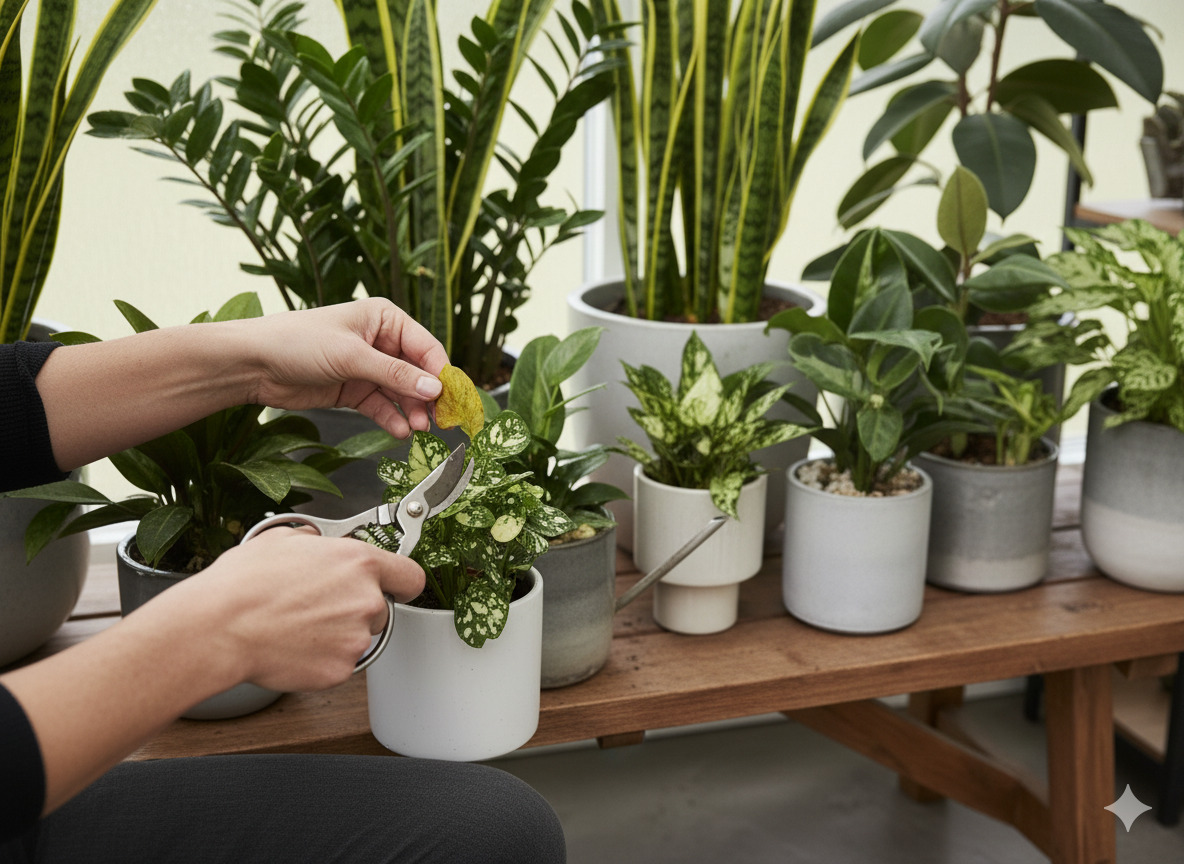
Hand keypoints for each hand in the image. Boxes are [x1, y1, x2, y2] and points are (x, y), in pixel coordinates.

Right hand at [163, 528, 425, 692]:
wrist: (220, 627)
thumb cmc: (244, 583)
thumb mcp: (285, 540)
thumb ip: (319, 544)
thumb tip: (320, 545)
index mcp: (359, 562)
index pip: (411, 575)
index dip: (401, 583)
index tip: (395, 587)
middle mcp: (366, 600)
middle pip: (379, 609)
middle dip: (354, 610)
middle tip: (315, 607)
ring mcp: (356, 638)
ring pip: (358, 637)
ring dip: (336, 635)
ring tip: (296, 626)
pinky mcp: (341, 670)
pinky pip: (339, 664)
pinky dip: (320, 660)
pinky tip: (292, 647)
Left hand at [244, 297, 448, 438]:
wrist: (254, 364)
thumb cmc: (298, 342)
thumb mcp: (351, 356)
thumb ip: (395, 374)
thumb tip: (434, 389)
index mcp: (384, 319)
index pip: (426, 346)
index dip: (440, 373)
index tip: (451, 398)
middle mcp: (380, 341)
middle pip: (417, 372)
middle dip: (427, 397)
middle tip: (438, 421)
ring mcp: (368, 367)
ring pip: (401, 392)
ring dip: (411, 411)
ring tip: (418, 429)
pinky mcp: (354, 390)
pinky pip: (382, 406)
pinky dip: (392, 419)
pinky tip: (399, 431)